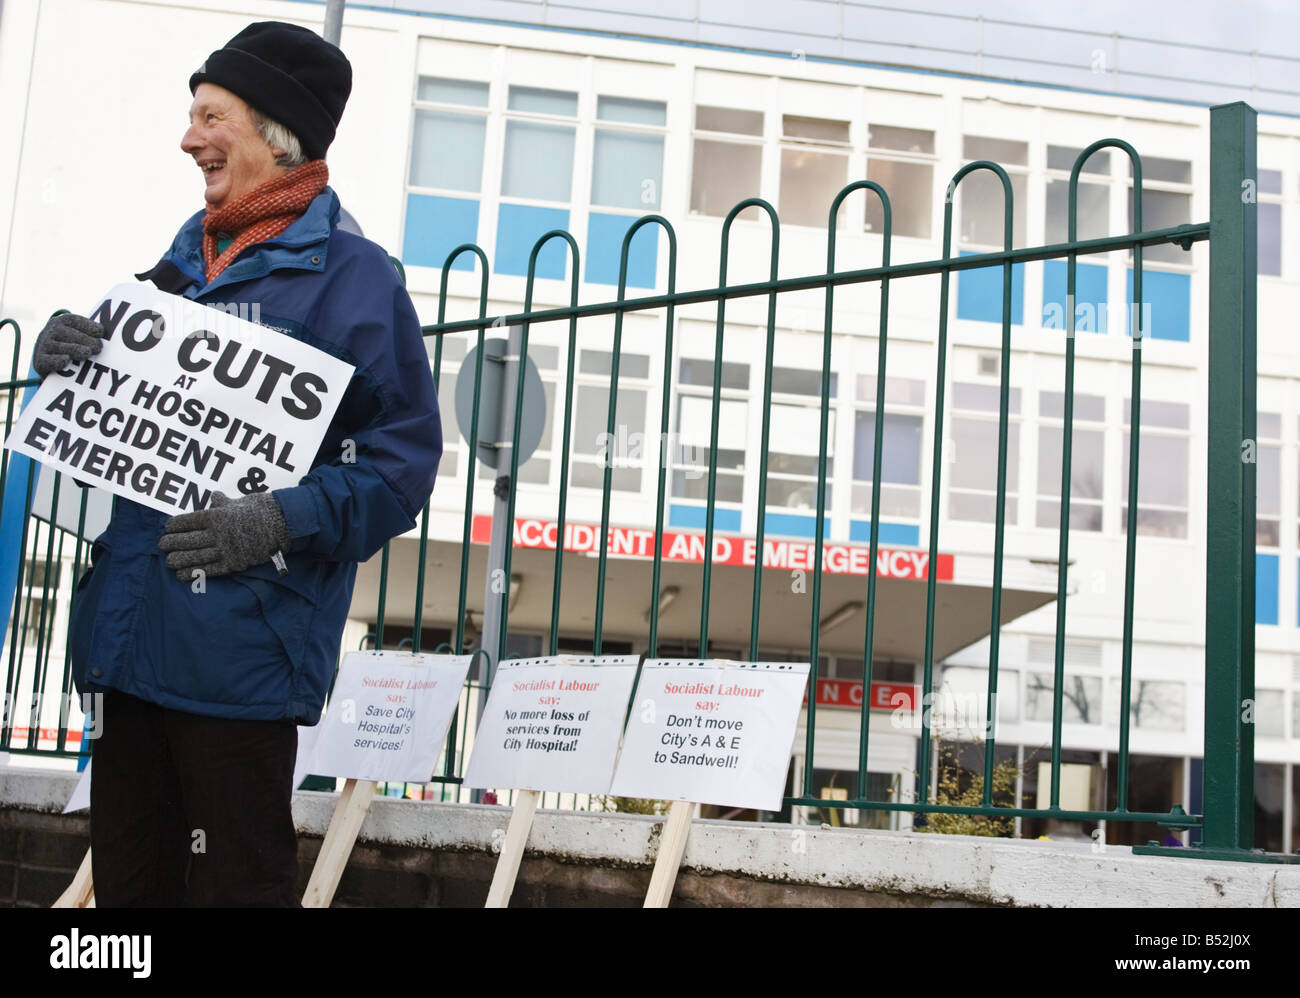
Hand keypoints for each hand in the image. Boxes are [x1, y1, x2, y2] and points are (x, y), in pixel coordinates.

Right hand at [33, 313, 103, 377]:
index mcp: (62, 321)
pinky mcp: (40, 362)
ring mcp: (43, 346)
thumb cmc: (72, 347)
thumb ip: (91, 335)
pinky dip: (57, 360)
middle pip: (68, 334)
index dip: (87, 326)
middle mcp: (51, 331)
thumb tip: (105, 335)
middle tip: (98, 348)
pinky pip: (49, 361)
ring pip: (60, 347)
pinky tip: (66, 360)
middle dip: (85, 340)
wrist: (49, 363)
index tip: (100, 332)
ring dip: (75, 349)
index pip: (74, 321)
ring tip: (87, 353)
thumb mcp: (79, 336)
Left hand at [159, 491, 289, 580]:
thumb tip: (213, 497)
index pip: (187, 521)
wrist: (282, 524)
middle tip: (162, 545)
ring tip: (169, 561)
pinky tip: (182, 575)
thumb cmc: (260, 509)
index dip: (174, 526)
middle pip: (187, 540)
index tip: (167, 528)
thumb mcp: (239, 501)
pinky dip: (194, 573)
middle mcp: (217, 533)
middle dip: (171, 543)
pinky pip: (210, 569)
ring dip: (179, 560)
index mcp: (216, 516)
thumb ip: (222, 502)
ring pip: (195, 556)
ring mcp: (225, 549)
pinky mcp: (233, 563)